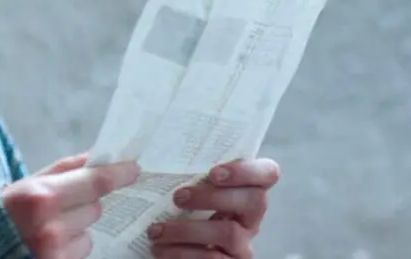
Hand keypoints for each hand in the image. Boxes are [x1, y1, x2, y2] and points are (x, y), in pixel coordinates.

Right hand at [2, 153, 140, 257]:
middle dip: (85, 203)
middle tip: (61, 205)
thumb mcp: (26, 185)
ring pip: (89, 232)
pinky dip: (71, 247)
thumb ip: (63, 170)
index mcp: (40, 197)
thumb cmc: (4, 213)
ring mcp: (55, 253)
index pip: (94, 182)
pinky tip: (49, 245)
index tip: (134, 168)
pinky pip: (81, 252)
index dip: (118, 174)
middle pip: (94, 207)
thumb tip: (97, 156)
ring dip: (77, 228)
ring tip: (48, 229)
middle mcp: (49, 227)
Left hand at [146, 158, 279, 258]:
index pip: (268, 173)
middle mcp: (251, 218)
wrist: (181, 250)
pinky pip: (214, 258)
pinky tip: (161, 251)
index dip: (246, 170)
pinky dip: (182, 254)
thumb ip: (190, 175)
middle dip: (212, 197)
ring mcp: (244, 245)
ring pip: (230, 233)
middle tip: (177, 197)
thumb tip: (142, 161)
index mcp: (246, 190)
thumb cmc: (182, 213)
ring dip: (187, 230)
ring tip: (156, 231)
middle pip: (253, 201)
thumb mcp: (191, 191)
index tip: (213, 172)